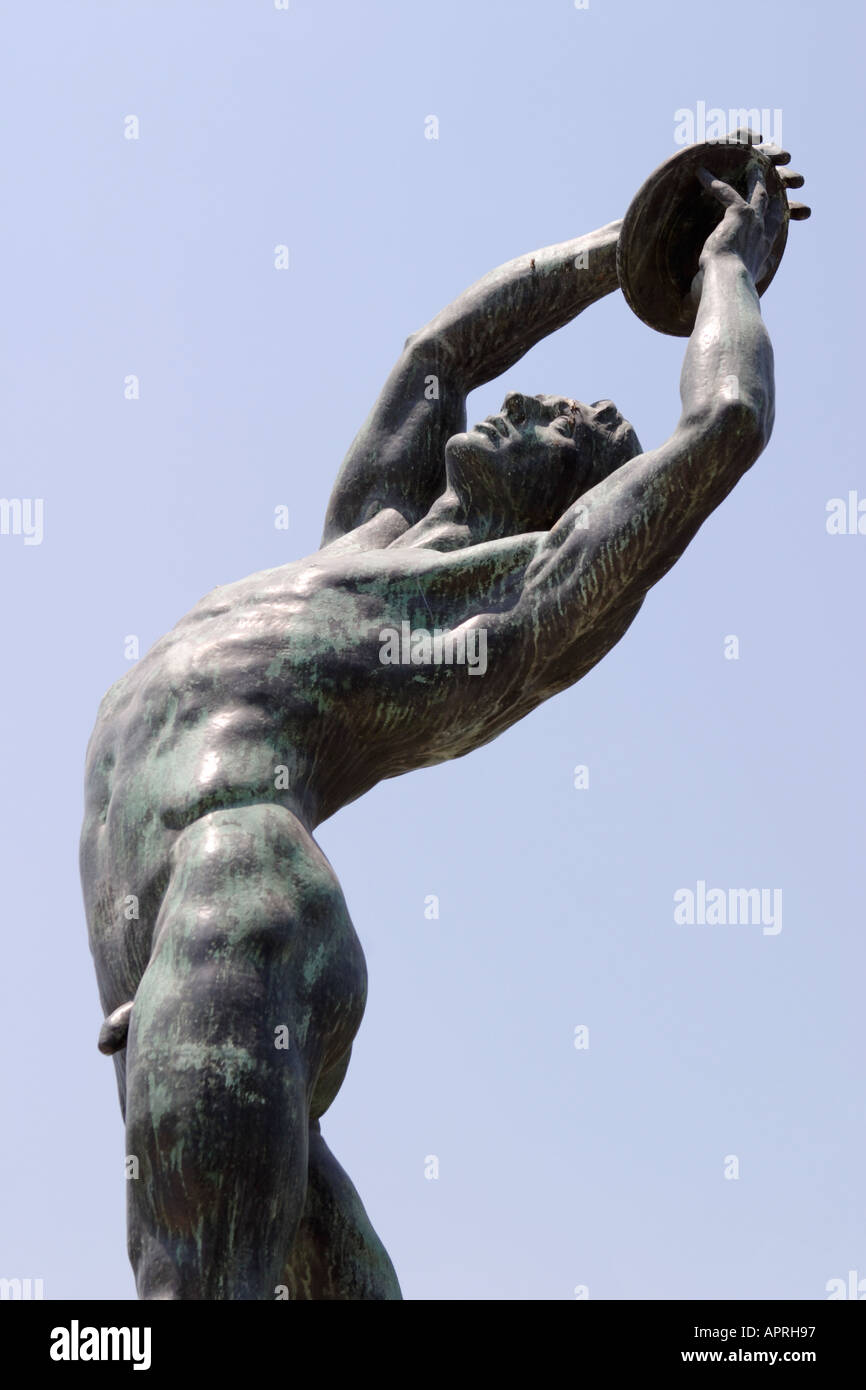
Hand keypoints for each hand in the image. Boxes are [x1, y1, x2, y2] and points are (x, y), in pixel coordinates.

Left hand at [691, 145, 808, 292]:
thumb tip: (696, 304)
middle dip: (773, 193)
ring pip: (759, 193)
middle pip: (772, 209)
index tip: (775, 214)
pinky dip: (713, 183)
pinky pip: (727, 192)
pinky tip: (700, 174)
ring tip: (754, 164)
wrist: (728, 288)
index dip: (773, 222)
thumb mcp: (728, 292)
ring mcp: (754, 224)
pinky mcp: (739, 215)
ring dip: (756, 177)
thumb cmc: (725, 297)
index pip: (771, 235)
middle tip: (773, 179)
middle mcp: (763, 238)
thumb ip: (722, 290)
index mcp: (762, 257)